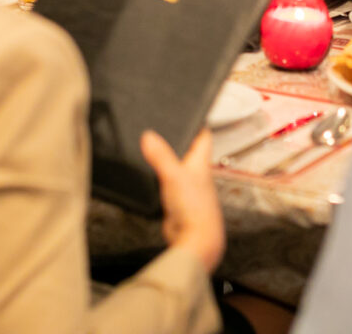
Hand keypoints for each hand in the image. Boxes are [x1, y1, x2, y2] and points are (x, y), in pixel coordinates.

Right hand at [140, 128, 224, 272]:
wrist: (195, 240)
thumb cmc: (194, 208)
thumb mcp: (174, 175)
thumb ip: (161, 155)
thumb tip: (148, 135)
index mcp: (200, 163)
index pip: (203, 137)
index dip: (197, 123)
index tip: (188, 111)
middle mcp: (196, 174)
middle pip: (188, 151)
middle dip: (178, 139)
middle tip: (162, 126)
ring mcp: (187, 188)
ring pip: (177, 167)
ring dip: (167, 159)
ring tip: (150, 146)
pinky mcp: (176, 202)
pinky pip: (167, 184)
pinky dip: (159, 177)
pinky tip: (148, 174)